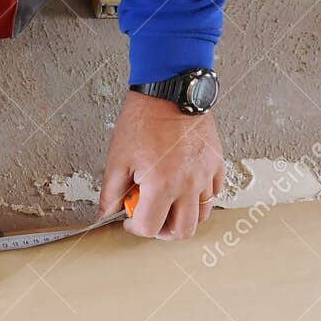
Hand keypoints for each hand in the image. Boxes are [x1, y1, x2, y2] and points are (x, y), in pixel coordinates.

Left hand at [100, 91, 224, 240]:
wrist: (170, 90)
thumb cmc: (143, 119)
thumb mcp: (118, 158)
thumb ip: (111, 192)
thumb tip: (105, 214)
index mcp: (162, 184)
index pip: (150, 228)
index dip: (135, 228)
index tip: (129, 219)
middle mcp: (188, 184)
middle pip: (183, 230)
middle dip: (163, 231)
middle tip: (151, 219)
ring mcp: (206, 174)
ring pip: (202, 214)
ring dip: (183, 216)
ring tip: (168, 204)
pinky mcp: (216, 162)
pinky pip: (214, 192)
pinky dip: (200, 198)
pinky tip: (183, 187)